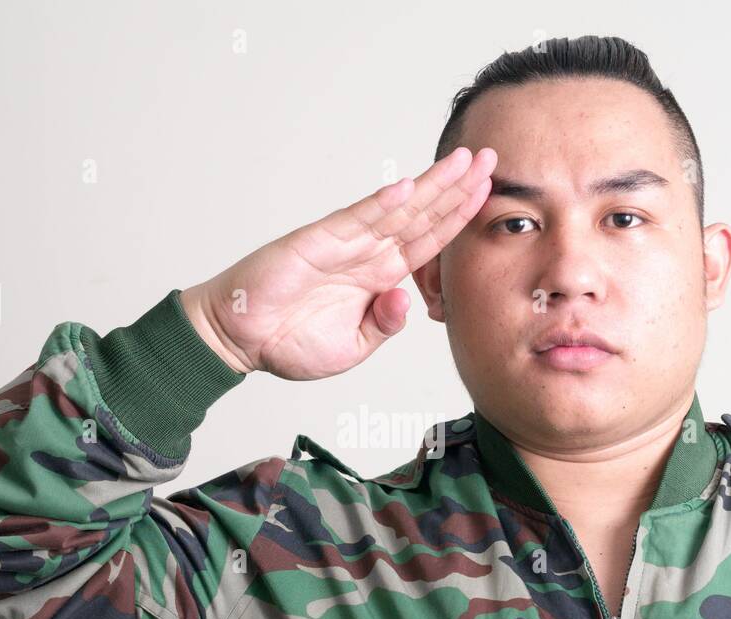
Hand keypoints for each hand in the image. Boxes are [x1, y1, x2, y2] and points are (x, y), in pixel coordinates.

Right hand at [181, 146, 496, 379]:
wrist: (239, 340)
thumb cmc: (288, 342)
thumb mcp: (352, 348)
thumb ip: (384, 325)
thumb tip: (404, 299)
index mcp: (378, 277)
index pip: (429, 241)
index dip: (459, 218)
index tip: (489, 195)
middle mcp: (366, 254)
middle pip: (423, 215)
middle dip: (458, 188)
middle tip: (491, 159)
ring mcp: (344, 244)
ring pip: (398, 210)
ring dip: (432, 185)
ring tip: (465, 160)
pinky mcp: (317, 242)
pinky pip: (355, 221)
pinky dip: (381, 203)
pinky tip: (408, 186)